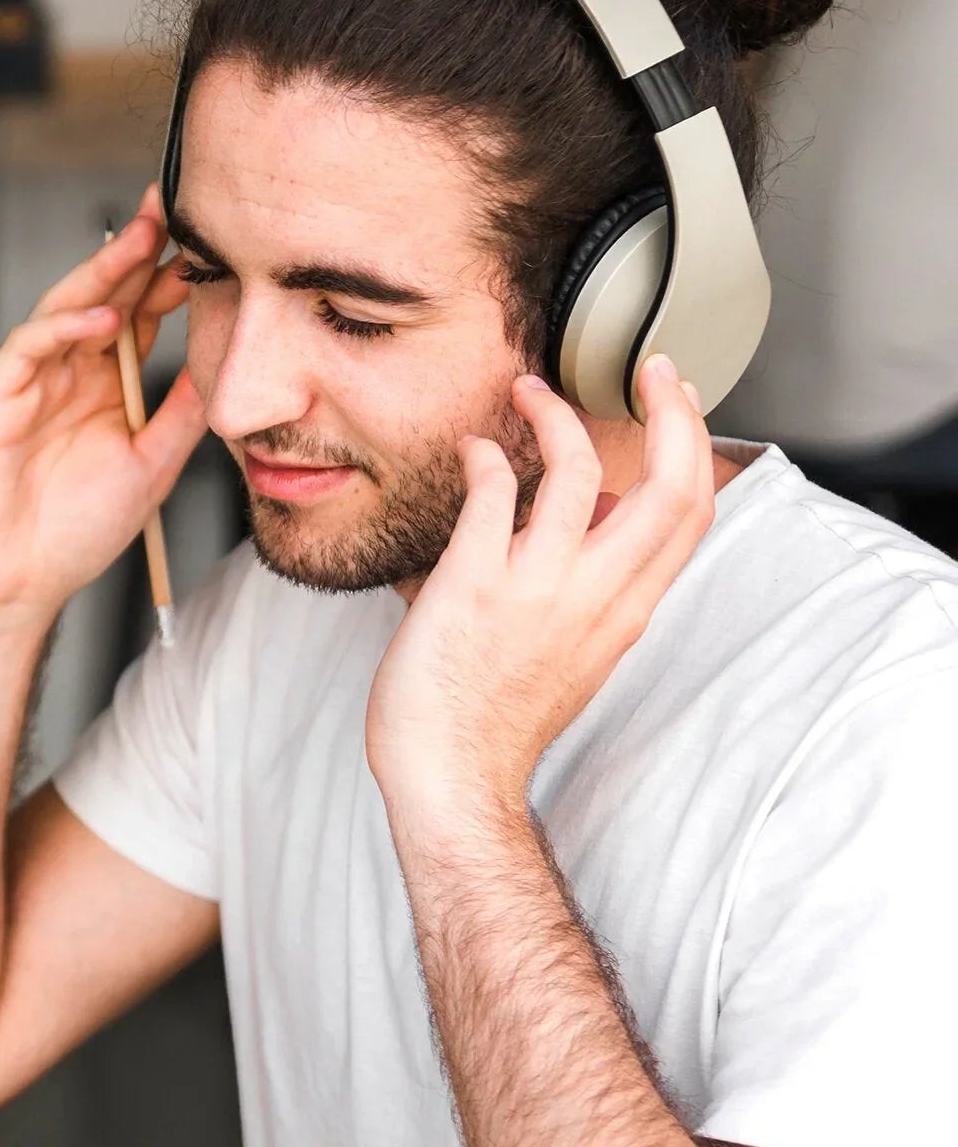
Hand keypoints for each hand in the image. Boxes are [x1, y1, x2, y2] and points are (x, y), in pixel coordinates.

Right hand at [0, 179, 207, 626]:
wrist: (15, 584)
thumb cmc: (75, 534)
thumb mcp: (152, 467)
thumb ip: (182, 414)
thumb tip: (226, 362)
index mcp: (107, 387)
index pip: (142, 315)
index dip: (172, 278)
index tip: (212, 244)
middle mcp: (69, 374)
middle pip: (106, 295)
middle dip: (138, 251)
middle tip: (174, 206)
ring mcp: (30, 381)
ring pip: (66, 307)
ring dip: (103, 273)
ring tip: (142, 239)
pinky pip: (28, 348)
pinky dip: (63, 327)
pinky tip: (100, 316)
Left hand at [364, 355, 715, 814]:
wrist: (452, 778)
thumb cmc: (496, 722)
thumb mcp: (572, 653)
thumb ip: (587, 588)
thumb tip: (586, 521)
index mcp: (625, 612)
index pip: (692, 515)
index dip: (696, 445)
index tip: (676, 401)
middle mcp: (595, 596)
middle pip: (670, 485)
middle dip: (670, 410)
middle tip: (647, 368)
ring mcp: (536, 589)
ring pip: (575, 472)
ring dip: (553, 416)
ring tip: (527, 392)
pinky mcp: (473, 587)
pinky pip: (493, 495)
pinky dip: (485, 459)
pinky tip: (473, 453)